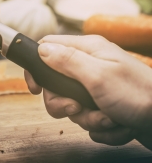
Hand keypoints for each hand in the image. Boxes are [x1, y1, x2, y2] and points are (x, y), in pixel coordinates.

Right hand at [24, 35, 151, 148]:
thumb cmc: (138, 95)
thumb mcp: (97, 76)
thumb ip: (67, 60)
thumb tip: (41, 49)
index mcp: (88, 50)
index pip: (48, 48)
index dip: (37, 67)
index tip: (35, 88)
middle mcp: (90, 65)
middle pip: (55, 83)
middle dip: (64, 103)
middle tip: (78, 107)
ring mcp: (98, 86)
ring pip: (72, 104)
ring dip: (88, 118)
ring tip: (109, 119)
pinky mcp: (105, 104)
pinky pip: (88, 117)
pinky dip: (101, 126)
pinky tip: (118, 124)